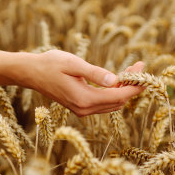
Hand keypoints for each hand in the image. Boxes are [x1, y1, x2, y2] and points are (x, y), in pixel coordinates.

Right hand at [0, 45, 143, 116]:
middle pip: (118, 101)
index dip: (134, 86)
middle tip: (140, 66)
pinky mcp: (80, 107)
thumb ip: (95, 72)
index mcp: (84, 99)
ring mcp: (82, 110)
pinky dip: (113, 92)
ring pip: (112, 103)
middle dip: (132, 86)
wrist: (30, 73)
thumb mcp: (73, 63)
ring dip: (124, 89)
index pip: (118, 96)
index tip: (144, 72)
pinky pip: (103, 102)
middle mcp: (84, 109)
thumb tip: (115, 80)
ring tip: (132, 70)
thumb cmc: (49, 64)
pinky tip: (118, 78)